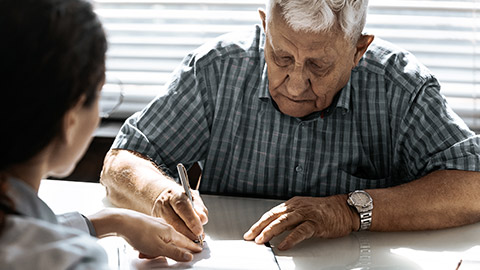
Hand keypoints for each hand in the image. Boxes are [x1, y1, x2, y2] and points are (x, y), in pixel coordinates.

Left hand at [90, 209, 202, 261]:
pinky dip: (147, 245)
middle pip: (173, 242)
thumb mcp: (159, 249)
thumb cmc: (139, 233)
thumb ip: (175, 253)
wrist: (121, 222)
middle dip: (167, 252)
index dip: (193, 247)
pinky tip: (140, 247)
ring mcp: (155, 225)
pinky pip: (151, 239)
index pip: (186, 241)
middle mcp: (165, 227)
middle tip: (158, 256)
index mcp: (171, 232)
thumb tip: (188, 256)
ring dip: (154, 250)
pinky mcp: (146, 225)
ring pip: (160, 242)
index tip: (199, 249)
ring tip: (144, 253)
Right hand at [152, 183, 207, 239]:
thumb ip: (200, 209)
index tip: (199, 231)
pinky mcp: (155, 223)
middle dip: (188, 233)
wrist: (166, 198)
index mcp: (175, 194)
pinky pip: (165, 234)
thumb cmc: (182, 199)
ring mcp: (157, 214)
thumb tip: (202, 219)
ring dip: (182, 238)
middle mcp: (163, 204)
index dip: (191, 220)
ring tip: (193, 241)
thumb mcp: (194, 199)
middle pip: (174, 221)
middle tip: (199, 238)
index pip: (182, 207)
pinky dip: (175, 240)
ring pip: (169, 230)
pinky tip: (183, 242)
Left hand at [243, 195, 358, 249]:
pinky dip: (290, 239)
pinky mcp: (316, 223)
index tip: (250, 232)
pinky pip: (300, 231)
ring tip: (262, 240)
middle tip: (250, 237)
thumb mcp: (304, 211)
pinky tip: (283, 245)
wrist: (345, 209)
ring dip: (270, 232)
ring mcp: (306, 214)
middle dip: (260, 227)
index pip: (272, 213)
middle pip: (274, 217)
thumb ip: (290, 219)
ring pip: (284, 222)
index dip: (259, 223)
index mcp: (293, 204)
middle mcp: (297, 207)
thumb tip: (276, 229)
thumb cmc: (326, 211)